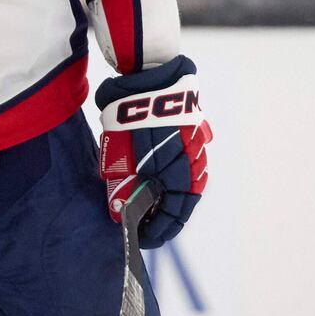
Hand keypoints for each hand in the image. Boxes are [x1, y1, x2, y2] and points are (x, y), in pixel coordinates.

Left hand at [96, 55, 210, 247]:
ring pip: (187, 187)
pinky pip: (189, 169)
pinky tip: (163, 186)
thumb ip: (122, 183)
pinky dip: (177, 183)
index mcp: (175, 175)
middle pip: (181, 206)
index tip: (141, 239)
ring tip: (153, 211)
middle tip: (146, 230)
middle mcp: (191, 167)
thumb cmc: (129, 115)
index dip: (155, 233)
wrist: (150, 76)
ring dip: (171, 203)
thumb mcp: (119, 152)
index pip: (171, 218)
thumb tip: (119, 214)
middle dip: (164, 222)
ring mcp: (196, 151)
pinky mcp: (194, 136)